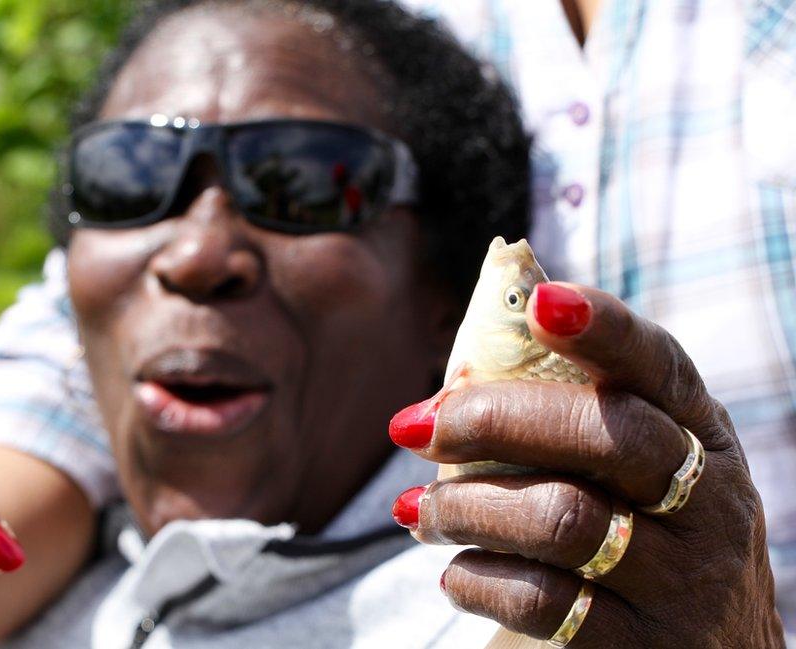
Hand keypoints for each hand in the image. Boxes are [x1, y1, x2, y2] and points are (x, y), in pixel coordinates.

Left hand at [389, 283, 784, 647]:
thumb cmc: (646, 526)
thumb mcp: (640, 464)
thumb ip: (576, 413)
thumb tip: (451, 384)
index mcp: (700, 432)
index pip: (660, 366)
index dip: (606, 329)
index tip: (541, 305)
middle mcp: (708, 501)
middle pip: (607, 438)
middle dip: (497, 422)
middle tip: (416, 428)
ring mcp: (681, 580)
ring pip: (562, 520)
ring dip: (465, 508)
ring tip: (416, 509)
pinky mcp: (641, 645)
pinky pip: (542, 601)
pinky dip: (478, 578)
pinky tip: (454, 571)